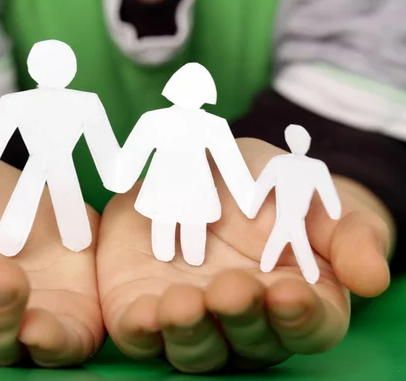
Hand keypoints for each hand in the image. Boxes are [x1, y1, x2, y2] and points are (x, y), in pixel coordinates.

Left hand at [97, 138, 391, 373]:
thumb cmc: (266, 187)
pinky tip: (143, 314)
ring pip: (196, 347)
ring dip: (190, 331)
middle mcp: (245, 318)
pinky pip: (143, 336)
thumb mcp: (307, 195)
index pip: (309, 326)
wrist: (200, 170)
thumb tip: (373, 279)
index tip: (287, 293)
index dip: (301, 316)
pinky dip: (143, 330)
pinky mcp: (146, 309)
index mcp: (295, 297)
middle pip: (250, 341)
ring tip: (182, 303)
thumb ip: (345, 234)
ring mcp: (195, 318)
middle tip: (230, 288)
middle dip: (241, 317)